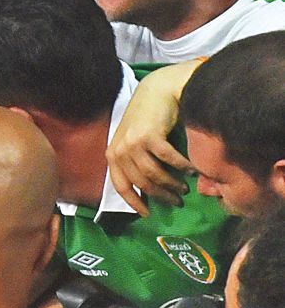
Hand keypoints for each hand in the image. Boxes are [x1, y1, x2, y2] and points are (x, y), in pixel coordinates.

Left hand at [106, 59, 197, 213]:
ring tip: (185, 188)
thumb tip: (150, 190)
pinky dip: (183, 167)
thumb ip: (137, 161)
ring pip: (156, 175)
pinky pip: (170, 160)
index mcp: (114, 154)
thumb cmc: (147, 119)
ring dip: (173, 184)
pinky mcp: (150, 136)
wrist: (156, 92)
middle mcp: (120, 150)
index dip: (134, 202)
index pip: (120, 186)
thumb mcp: (134, 141)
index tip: (148, 215)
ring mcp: (133, 143)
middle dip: (161, 196)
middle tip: (177, 201)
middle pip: (142, 184)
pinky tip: (193, 169)